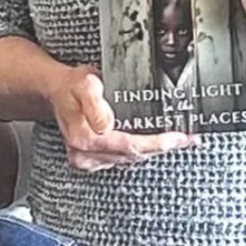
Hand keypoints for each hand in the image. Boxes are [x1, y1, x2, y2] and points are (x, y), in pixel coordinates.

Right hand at [45, 63, 194, 172]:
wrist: (58, 91)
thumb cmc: (71, 86)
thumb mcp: (84, 84)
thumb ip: (94, 104)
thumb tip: (106, 124)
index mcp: (85, 138)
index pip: (128, 145)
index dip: (157, 143)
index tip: (178, 138)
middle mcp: (86, 153)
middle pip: (133, 155)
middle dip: (162, 147)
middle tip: (187, 139)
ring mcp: (89, 159)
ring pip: (129, 159)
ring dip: (153, 150)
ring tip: (176, 141)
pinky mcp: (92, 160)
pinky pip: (122, 159)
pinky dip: (140, 151)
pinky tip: (153, 144)